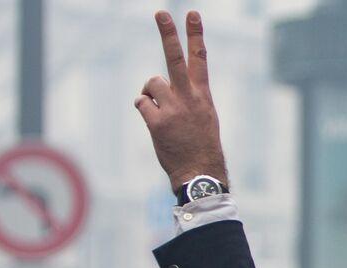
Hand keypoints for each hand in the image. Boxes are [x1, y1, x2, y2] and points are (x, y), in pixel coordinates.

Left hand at [134, 10, 227, 192]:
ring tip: (161, 111)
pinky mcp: (157, 122)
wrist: (200, 172)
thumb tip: (162, 84)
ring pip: (151, 83)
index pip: (200, 59)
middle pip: (175, 59)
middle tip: (160, 13)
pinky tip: (156, 123)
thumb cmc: (201, 145)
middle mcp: (189, 98)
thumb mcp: (204, 116)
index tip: (192, 13)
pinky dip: (144, 109)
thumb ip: (188, 96)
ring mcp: (173, 109)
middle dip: (168, 34)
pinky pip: (141, 103)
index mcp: (202, 95)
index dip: (195, 35)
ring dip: (150, 93)